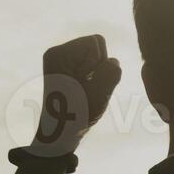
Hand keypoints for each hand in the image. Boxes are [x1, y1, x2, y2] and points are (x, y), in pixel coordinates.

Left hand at [29, 35, 121, 156]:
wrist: (60, 131)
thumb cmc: (77, 115)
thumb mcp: (98, 94)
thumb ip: (110, 74)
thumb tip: (114, 61)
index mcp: (60, 54)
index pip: (96, 41)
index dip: (101, 62)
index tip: (89, 81)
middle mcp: (58, 53)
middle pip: (96, 46)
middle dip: (100, 66)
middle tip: (89, 87)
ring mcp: (62, 61)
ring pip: (97, 57)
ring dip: (98, 74)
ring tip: (87, 91)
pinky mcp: (68, 70)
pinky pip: (93, 65)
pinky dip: (95, 77)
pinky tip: (86, 91)